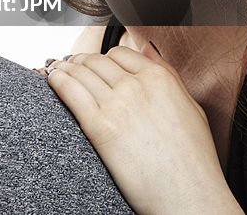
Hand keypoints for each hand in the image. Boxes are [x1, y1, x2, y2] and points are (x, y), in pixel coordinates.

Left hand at [44, 43, 242, 214]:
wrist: (189, 197)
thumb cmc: (194, 161)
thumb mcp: (191, 108)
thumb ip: (168, 74)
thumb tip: (147, 50)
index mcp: (160, 79)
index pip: (120, 54)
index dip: (104, 59)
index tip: (95, 65)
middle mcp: (137, 87)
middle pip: (96, 61)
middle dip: (81, 62)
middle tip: (71, 66)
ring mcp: (117, 105)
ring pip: (80, 72)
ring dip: (65, 68)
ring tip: (57, 70)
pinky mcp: (99, 126)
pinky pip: (70, 92)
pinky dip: (57, 81)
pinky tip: (53, 81)